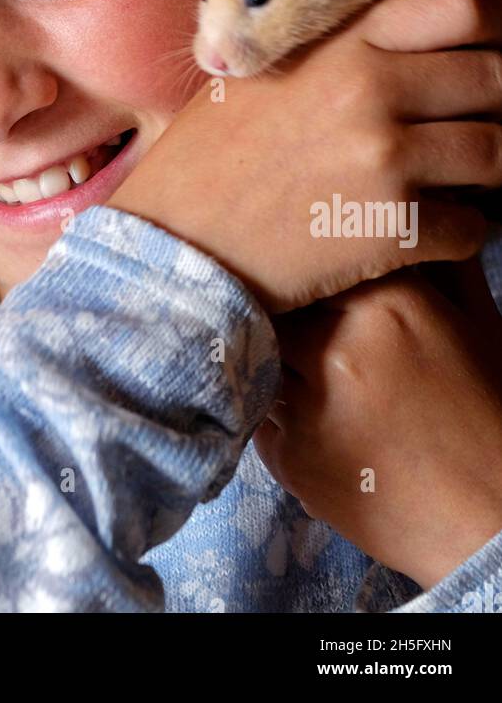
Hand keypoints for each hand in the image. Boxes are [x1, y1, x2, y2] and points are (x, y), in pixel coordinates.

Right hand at [108, 0, 501, 311]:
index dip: (501, 25)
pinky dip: (462, 232)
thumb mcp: (260, 72)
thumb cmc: (209, 158)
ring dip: (490, 172)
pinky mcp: (392, 230)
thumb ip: (331, 46)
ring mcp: (386, 159)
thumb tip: (398, 33)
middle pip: (497, 78)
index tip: (498, 49)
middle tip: (485, 124)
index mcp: (342, 44)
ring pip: (497, 155)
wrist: (172, 241)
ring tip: (462, 182)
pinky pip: (473, 228)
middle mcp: (372, 90)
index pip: (462, 5)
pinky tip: (430, 233)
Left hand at [252, 259, 501, 589]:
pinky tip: (324, 431)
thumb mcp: (479, 325)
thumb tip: (424, 220)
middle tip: (314, 340)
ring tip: (324, 388)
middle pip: (280, 307)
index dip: (313, 274)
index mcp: (388, 302)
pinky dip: (281, 419)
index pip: (314, 261)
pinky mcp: (291, 459)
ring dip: (280, 367)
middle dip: (289, 317)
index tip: (316, 285)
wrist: (490, 519)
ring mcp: (310, 403)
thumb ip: (443, 268)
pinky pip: (261, 417)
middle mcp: (340, 345)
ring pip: (263, 359)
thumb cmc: (490, 414)